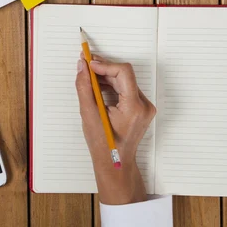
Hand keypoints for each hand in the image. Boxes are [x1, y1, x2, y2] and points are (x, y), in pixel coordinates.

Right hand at [75, 55, 155, 204]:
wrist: (115, 163)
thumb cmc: (103, 144)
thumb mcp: (88, 114)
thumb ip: (84, 87)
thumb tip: (82, 67)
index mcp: (134, 107)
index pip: (124, 72)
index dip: (105, 64)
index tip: (89, 63)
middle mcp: (144, 105)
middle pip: (124, 75)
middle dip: (103, 69)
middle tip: (85, 65)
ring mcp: (144, 106)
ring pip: (125, 80)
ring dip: (106, 76)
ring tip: (89, 77)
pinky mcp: (141, 107)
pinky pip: (126, 88)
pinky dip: (112, 84)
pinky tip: (98, 86)